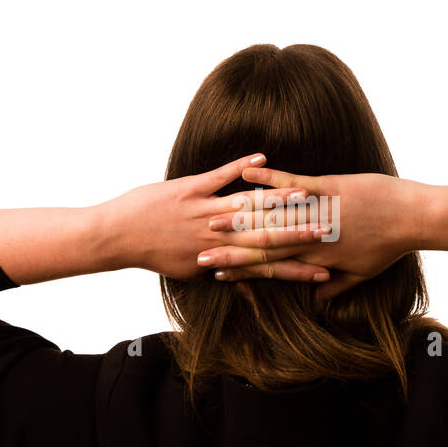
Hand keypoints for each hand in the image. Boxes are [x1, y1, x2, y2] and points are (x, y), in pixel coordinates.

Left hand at [98, 153, 333, 281]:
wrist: (116, 237)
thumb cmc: (153, 254)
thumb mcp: (189, 274)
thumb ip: (221, 275)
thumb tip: (245, 286)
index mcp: (218, 257)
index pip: (266, 265)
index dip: (297, 267)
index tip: (325, 269)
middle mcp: (215, 237)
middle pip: (265, 235)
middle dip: (300, 232)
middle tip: (331, 229)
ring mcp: (202, 211)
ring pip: (247, 205)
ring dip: (278, 198)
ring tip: (307, 193)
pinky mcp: (188, 189)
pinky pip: (219, 176)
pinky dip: (241, 168)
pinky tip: (262, 159)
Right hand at [198, 163, 423, 302]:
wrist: (411, 218)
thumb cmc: (388, 246)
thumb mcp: (361, 273)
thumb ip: (334, 286)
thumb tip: (315, 298)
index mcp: (315, 258)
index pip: (270, 267)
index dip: (242, 270)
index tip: (216, 274)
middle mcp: (310, 237)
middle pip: (261, 244)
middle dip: (228, 249)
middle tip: (198, 251)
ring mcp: (316, 210)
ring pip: (270, 215)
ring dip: (238, 216)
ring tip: (210, 217)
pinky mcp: (326, 186)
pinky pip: (291, 182)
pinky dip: (268, 178)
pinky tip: (247, 172)